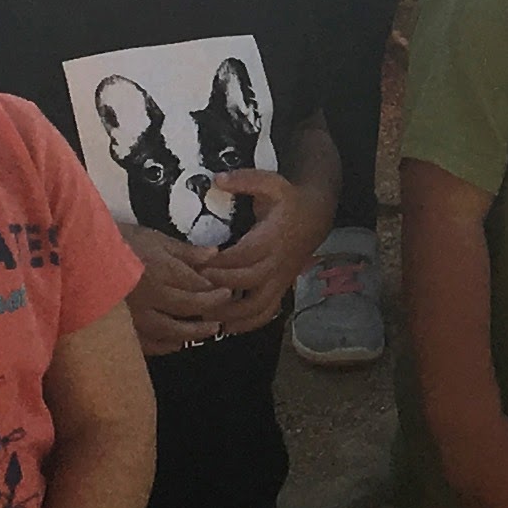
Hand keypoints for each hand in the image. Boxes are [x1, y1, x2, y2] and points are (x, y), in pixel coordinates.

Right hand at [122, 229, 229, 354]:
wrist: (80, 255)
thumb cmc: (119, 241)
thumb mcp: (154, 238)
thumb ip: (185, 251)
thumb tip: (214, 255)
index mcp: (161, 271)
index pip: (197, 285)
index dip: (214, 291)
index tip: (225, 292)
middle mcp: (151, 295)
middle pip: (188, 308)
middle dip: (209, 309)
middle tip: (222, 312)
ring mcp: (134, 314)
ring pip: (169, 330)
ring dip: (192, 333)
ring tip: (208, 330)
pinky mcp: (121, 327)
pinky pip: (145, 343)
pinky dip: (163, 345)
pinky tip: (175, 343)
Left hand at [193, 167, 312, 339]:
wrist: (316, 216)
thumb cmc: (288, 200)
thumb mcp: (271, 183)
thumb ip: (245, 180)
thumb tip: (217, 179)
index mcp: (272, 237)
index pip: (243, 255)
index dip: (219, 263)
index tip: (196, 264)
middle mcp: (277, 262)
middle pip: (246, 281)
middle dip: (218, 286)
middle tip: (190, 288)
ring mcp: (280, 279)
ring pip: (257, 305)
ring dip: (231, 314)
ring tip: (204, 315)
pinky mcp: (281, 288)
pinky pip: (267, 312)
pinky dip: (247, 324)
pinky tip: (226, 327)